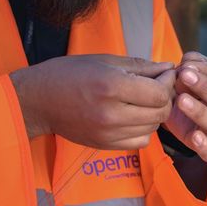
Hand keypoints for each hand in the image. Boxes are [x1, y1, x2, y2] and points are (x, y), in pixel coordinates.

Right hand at [10, 55, 174, 148]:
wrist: (38, 101)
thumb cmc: (68, 73)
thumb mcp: (104, 60)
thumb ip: (140, 66)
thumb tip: (168, 67)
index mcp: (111, 86)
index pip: (159, 92)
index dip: (168, 82)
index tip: (165, 73)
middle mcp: (112, 113)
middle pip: (160, 113)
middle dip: (166, 97)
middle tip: (159, 86)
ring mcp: (108, 133)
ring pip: (153, 128)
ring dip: (155, 113)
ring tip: (145, 99)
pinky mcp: (105, 145)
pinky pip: (140, 141)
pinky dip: (144, 129)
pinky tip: (134, 116)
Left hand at [163, 52, 206, 161]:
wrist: (184, 105)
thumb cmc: (197, 84)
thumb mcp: (197, 69)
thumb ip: (195, 63)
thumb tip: (189, 63)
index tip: (188, 65)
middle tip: (184, 76)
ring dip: (200, 113)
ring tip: (181, 100)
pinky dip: (205, 147)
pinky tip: (195, 136)